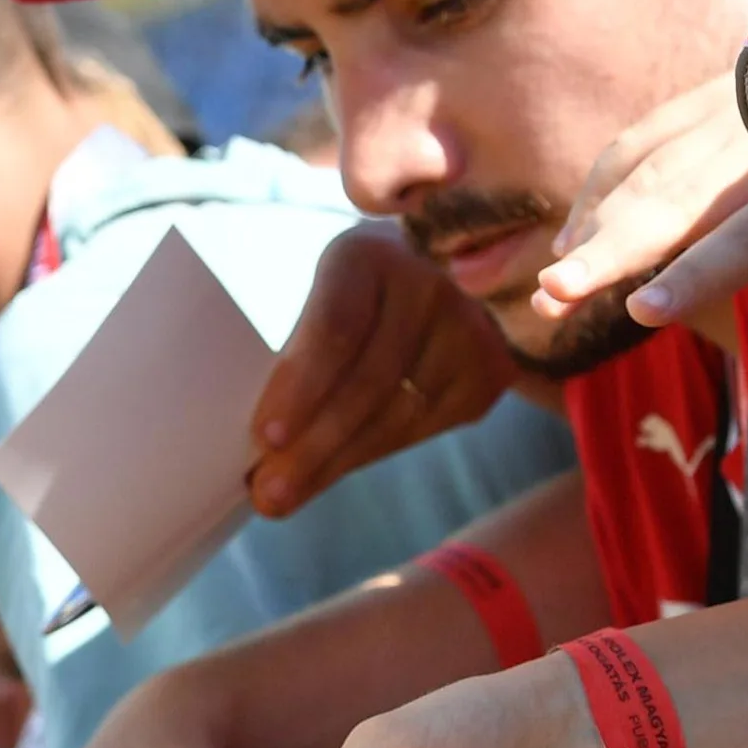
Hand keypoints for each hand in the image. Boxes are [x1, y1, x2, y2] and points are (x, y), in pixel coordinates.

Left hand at [247, 223, 517, 519]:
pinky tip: (339, 466)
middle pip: (367, 381)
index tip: (265, 437)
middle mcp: (429, 282)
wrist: (446, 276)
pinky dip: (374, 454)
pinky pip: (424, 427)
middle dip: (313, 446)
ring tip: (288, 494)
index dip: (301, 384)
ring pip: (396, 415)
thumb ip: (298, 353)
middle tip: (269, 493)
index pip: (335, 327)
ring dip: (337, 461)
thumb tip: (257, 447)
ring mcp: (469, 326)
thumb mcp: (323, 297)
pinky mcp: (491, 370)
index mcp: (367, 253)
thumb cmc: (358, 294)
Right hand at [532, 71, 747, 450]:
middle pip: (674, 203)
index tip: (644, 309)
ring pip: (648, 170)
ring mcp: (741, 112)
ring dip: (595, 227)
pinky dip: (604, 185)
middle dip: (609, 251)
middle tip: (552, 297)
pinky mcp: (716, 93)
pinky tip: (580, 230)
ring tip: (556, 285)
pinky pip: (644, 139)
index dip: (695, 278)